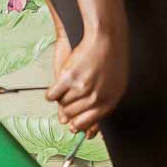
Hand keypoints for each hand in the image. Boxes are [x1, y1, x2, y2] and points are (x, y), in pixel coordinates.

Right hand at [47, 23, 127, 141]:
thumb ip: (103, 103)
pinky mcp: (69, 78)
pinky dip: (51, 94)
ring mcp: (82, 88)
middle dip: (67, 112)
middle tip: (67, 104)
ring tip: (67, 89)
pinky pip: (52, 95)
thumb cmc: (111, 59)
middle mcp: (96, 98)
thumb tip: (91, 129)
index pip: (88, 123)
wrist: (106, 37)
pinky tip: (55, 89)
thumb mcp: (115, 85)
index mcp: (108, 102)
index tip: (72, 126)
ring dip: (61, 99)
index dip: (78, 125)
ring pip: (63, 105)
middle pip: (72, 116)